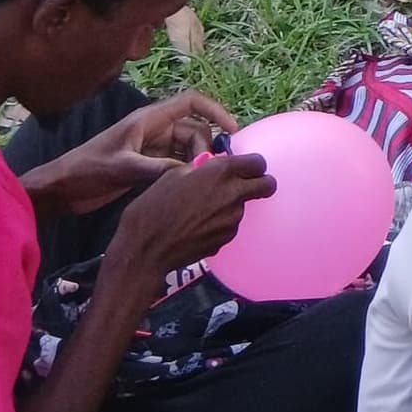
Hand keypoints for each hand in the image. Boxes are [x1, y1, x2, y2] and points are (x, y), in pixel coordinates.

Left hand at [24, 90, 235, 215]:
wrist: (62, 189)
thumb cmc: (87, 170)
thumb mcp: (123, 168)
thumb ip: (157, 169)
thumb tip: (194, 173)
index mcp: (148, 120)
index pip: (191, 102)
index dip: (215, 111)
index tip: (233, 130)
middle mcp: (153, 130)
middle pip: (194, 129)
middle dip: (206, 147)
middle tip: (208, 172)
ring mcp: (151, 148)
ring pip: (187, 149)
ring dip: (196, 162)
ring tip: (199, 182)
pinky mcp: (146, 166)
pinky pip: (176, 164)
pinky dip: (185, 172)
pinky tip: (188, 188)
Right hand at [104, 146, 273, 290]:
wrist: (145, 249)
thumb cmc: (152, 209)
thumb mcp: (173, 175)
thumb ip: (201, 168)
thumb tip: (211, 166)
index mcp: (220, 172)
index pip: (258, 162)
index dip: (252, 164)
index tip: (246, 168)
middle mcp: (232, 194)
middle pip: (267, 185)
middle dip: (260, 183)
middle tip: (245, 185)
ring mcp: (232, 219)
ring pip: (244, 206)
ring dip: (232, 205)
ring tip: (203, 210)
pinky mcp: (226, 238)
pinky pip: (230, 225)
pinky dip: (221, 224)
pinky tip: (198, 226)